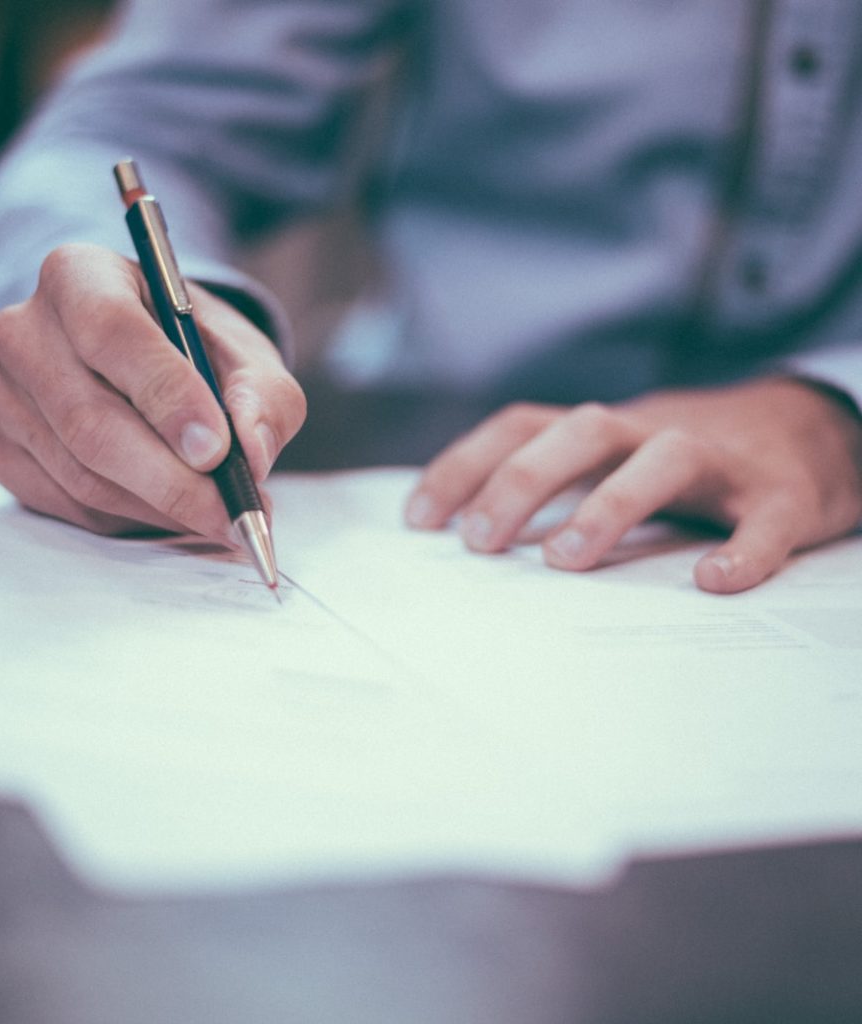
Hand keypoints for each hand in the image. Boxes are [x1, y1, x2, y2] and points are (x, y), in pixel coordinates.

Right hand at [0, 243, 305, 539]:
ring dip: (159, 507)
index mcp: (80, 275)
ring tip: (217, 515)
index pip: (111, 331)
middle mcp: (23, 329)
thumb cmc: (198, 353)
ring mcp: (1, 394)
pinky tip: (169, 510)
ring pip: (81, 473)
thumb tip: (252, 453)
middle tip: (231, 512)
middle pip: (89, 420)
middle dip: (171, 479)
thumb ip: (263, 397)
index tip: (217, 450)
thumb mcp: (248, 358)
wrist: (151, 366)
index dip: (166, 396)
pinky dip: (129, 520)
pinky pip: (66, 504)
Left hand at [405, 378, 861, 592]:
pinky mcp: (783, 493)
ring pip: (663, 460)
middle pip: (580, 431)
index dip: (465, 465)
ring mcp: (720, 459)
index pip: (521, 426)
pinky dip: (744, 549)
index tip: (418, 519)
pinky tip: (714, 582)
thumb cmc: (686, 459)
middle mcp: (652, 431)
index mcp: (604, 430)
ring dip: (609, 505)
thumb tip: (469, 535)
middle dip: (522, 481)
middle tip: (479, 542)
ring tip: (563, 560)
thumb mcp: (613, 457)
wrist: (811, 428)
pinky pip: (765, 519)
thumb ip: (556, 482)